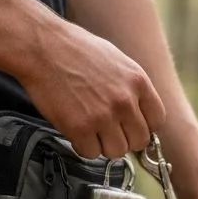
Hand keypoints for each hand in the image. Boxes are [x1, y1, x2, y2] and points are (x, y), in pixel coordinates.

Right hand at [18, 17, 165, 158]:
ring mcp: (103, 116)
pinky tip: (74, 129)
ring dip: (103, 145)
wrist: (40, 45)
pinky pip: (91, 153)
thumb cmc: (74, 50)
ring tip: (89, 128)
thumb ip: (132, 87)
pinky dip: (82, 146)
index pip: (156, 120)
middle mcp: (125, 100)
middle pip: (138, 141)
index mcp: (138, 82)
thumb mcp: (116, 60)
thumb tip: (140, 112)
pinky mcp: (80, 128)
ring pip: (117, 152)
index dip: (142, 125)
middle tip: (107, 129)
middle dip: (124, 138)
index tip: (130, 125)